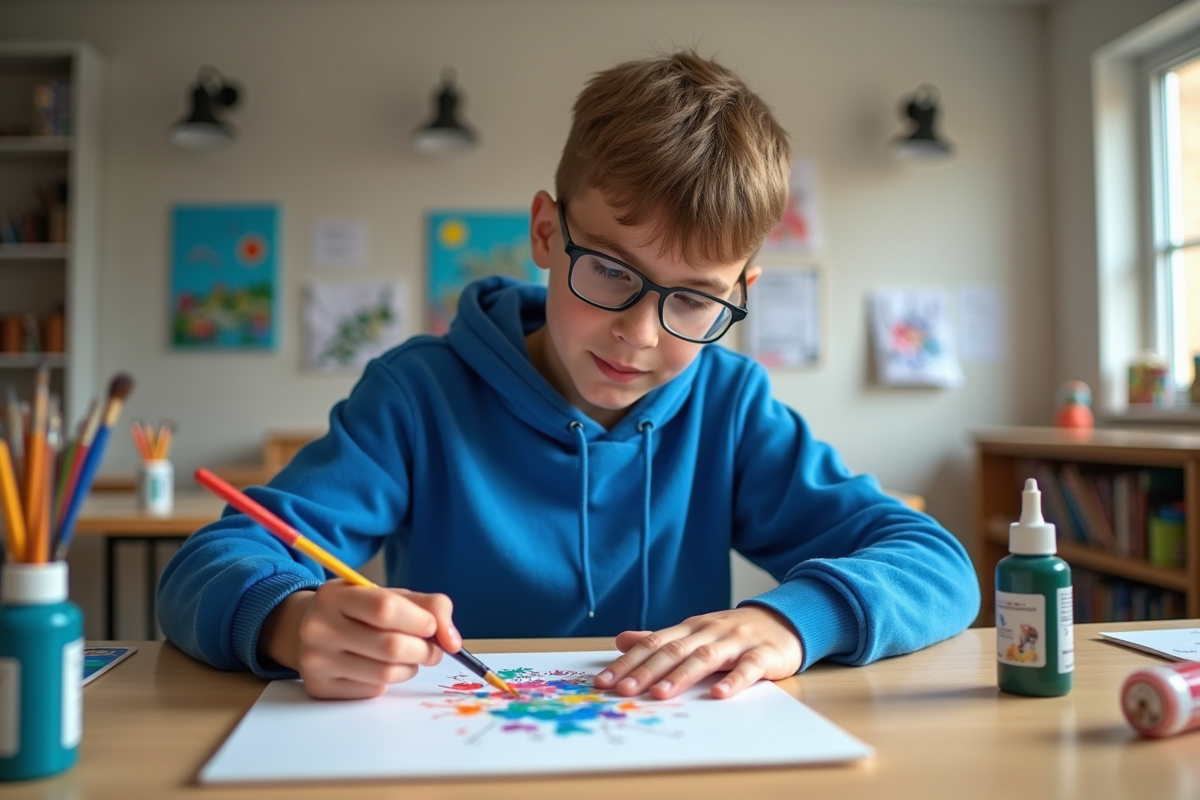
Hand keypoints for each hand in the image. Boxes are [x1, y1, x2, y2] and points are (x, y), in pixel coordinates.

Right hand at [259, 582, 460, 699]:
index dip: (419, 621)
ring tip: (410, 658)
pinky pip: (372, 690)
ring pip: (386, 673)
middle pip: (390, 646)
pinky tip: (380, 667)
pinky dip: (389, 681)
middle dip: (424, 650)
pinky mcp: (320, 688)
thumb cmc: (361, 612)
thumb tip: (454, 642)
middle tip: (433, 650)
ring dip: (410, 668)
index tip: (432, 627)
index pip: (385, 609)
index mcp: (335, 595)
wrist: (311, 631)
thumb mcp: (392, 596)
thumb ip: (431, 608)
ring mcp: (316, 661)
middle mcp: (319, 627)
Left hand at [592, 606, 802, 699]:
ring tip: (660, 694)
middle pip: (673, 651)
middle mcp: (708, 632)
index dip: (628, 662)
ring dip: (681, 676)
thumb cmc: (733, 633)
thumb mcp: (695, 633)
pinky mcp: (764, 655)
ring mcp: (736, 642)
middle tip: (622, 690)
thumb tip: (621, 640)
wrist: (784, 620)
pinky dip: (733, 680)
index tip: (604, 681)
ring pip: (705, 657)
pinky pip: (748, 668)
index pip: (653, 644)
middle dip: (646, 671)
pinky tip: (719, 694)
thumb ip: (660, 640)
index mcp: (689, 629)